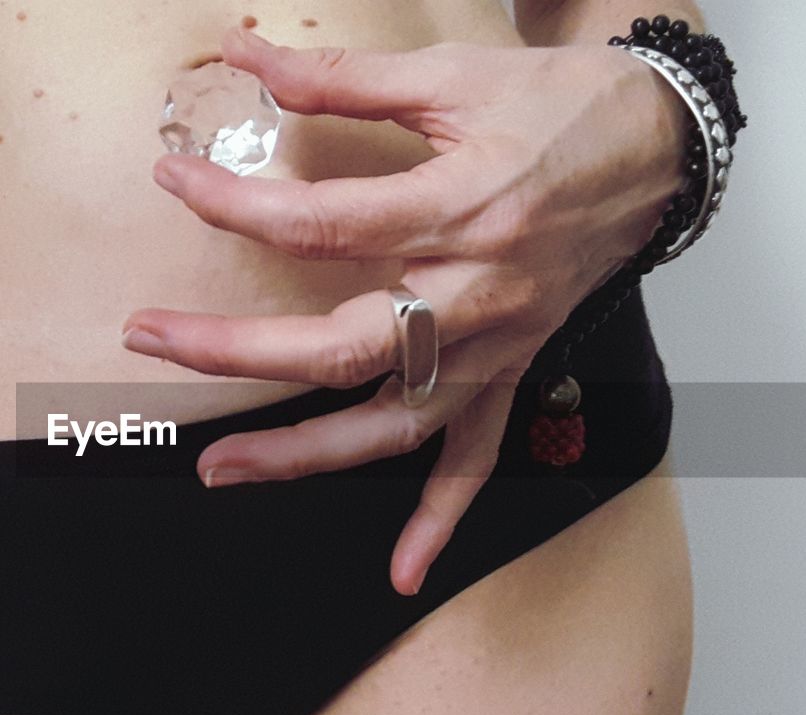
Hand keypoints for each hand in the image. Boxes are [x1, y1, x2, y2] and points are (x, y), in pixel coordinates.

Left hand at [123, 26, 687, 595]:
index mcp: (459, 210)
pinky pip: (478, 458)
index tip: (174, 182)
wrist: (654, 143)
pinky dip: (440, 518)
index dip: (234, 207)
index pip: (320, 227)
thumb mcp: (453, 76)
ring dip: (303, 455)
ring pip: (393, 424)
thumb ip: (343, 78)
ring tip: (219, 468)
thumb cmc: (560, 108)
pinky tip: (402, 568)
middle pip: (340, 347)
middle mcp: (477, 293)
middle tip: (150, 340)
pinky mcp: (512, 369)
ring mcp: (496, 345)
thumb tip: (247, 55)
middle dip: (235, 353)